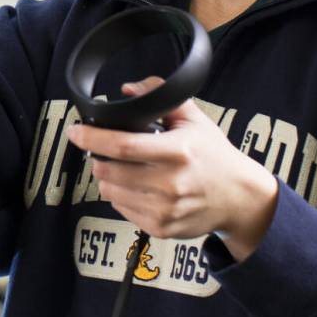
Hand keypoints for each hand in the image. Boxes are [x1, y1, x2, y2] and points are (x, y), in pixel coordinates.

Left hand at [67, 76, 278, 261]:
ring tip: (121, 168)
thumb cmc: (214, 155)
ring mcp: (165, 210)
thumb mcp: (194, 119)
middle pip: (110, 171)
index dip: (92, 138)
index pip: (122, 146)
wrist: (241, 199)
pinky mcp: (161, 229)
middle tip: (102, 150)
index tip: (75, 131)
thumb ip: (161, 98)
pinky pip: (123, 210)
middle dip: (97, 158)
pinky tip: (136, 187)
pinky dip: (120, 196)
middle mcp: (170, 184)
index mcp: (177, 152)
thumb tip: (128, 88)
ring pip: (111, 192)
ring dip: (106, 178)